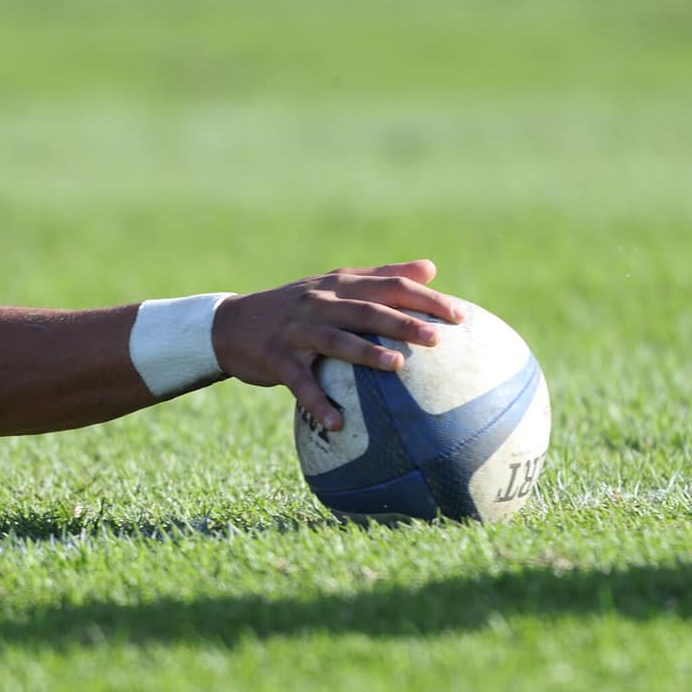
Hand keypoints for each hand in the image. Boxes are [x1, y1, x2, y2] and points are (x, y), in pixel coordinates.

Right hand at [211, 260, 462, 430]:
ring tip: (396, 366)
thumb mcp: (332, 286)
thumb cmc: (294, 309)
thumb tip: (430, 268)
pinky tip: (339, 424)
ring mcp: (296, 329)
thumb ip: (379, 278)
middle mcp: (319, 302)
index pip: (387, 285)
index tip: (460, 316)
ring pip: (335, 339)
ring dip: (365, 352)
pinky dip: (318, 402)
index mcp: (338, 285)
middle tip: (437, 339)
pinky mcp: (275, 357)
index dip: (423, 297)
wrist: (231, 325)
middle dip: (402, 322)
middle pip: (365, 308)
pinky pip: (300, 382)